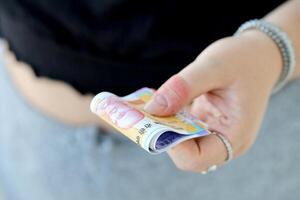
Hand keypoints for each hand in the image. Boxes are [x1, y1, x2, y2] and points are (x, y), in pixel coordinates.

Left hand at [144, 30, 281, 171]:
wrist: (258, 55)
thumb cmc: (244, 60)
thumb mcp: (215, 66)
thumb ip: (183, 87)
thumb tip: (152, 108)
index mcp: (235, 136)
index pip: (197, 159)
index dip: (173, 145)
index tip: (157, 118)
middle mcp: (223, 140)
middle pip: (184, 153)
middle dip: (161, 135)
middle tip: (140, 113)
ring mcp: (213, 132)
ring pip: (178, 141)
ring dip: (159, 125)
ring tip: (143, 107)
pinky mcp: (203, 122)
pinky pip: (179, 127)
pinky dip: (165, 117)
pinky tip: (156, 101)